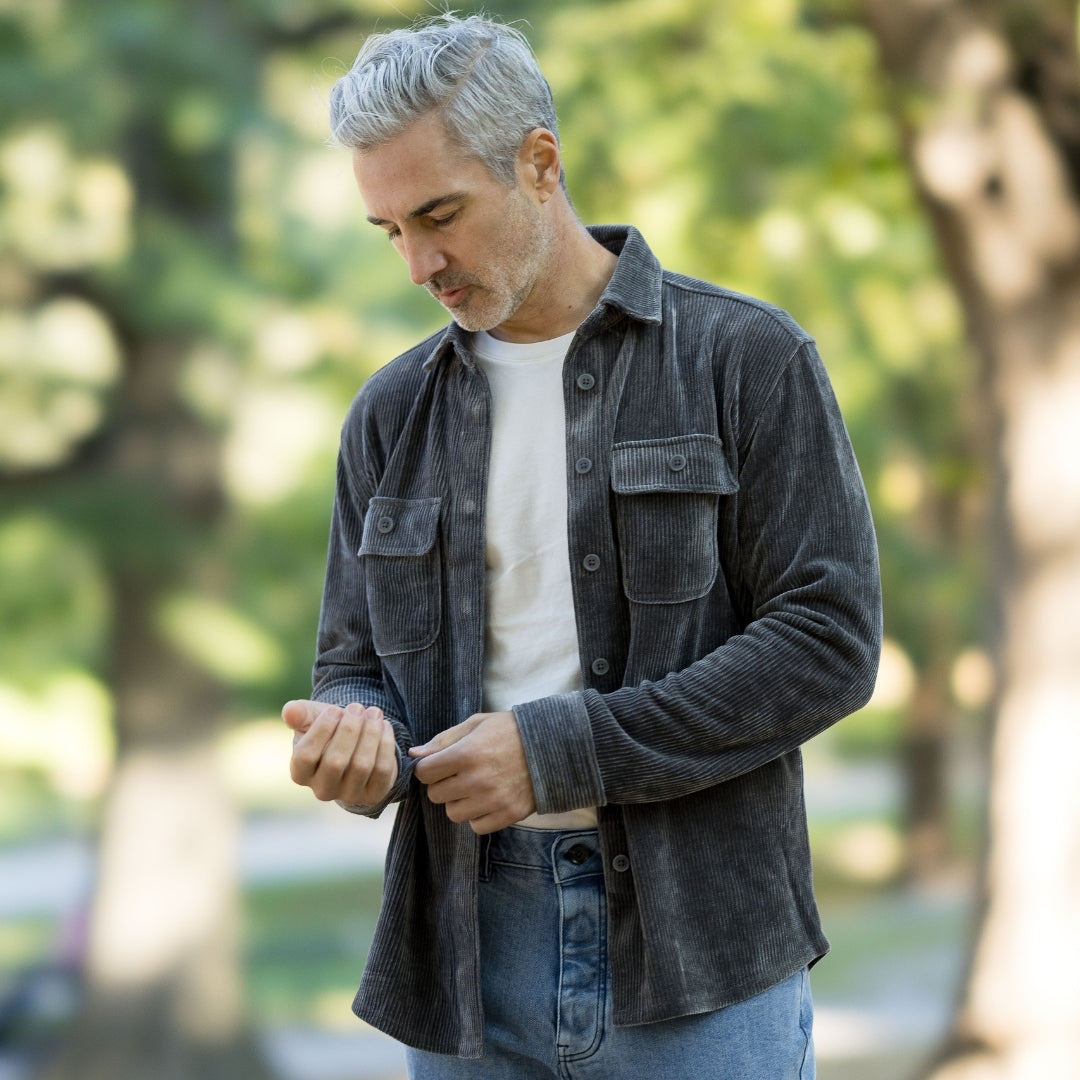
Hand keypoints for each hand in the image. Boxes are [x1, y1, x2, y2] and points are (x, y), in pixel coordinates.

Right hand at [283, 699, 398, 805]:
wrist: (357, 744)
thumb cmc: (329, 729)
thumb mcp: (312, 718)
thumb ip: (299, 714)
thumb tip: (289, 711)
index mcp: (300, 773)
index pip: (305, 756)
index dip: (321, 730)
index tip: (334, 709)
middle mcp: (322, 790)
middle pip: (335, 762)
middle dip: (349, 730)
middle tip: (357, 707)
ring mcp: (348, 795)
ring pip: (362, 766)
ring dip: (370, 734)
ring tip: (373, 713)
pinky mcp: (373, 794)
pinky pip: (383, 771)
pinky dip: (386, 745)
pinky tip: (385, 725)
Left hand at [409, 711, 535, 834]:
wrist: (551, 747)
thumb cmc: (509, 731)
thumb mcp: (476, 724)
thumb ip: (443, 740)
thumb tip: (415, 754)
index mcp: (466, 753)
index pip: (424, 773)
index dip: (429, 768)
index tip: (439, 764)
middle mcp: (477, 780)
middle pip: (436, 795)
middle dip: (443, 784)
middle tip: (460, 774)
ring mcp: (493, 800)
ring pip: (453, 813)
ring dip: (459, 801)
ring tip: (475, 787)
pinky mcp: (507, 814)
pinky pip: (476, 826)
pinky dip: (478, 816)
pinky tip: (488, 799)